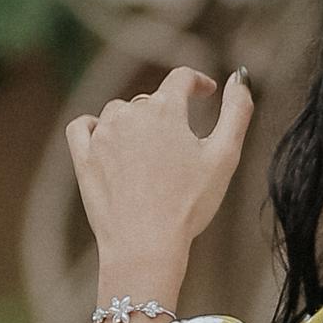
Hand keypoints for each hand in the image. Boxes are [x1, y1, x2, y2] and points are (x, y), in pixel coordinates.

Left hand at [66, 65, 253, 303]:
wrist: (145, 244)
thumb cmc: (188, 204)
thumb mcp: (225, 156)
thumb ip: (237, 111)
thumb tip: (240, 77)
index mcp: (166, 108)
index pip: (182, 78)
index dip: (198, 83)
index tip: (206, 92)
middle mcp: (130, 113)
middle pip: (152, 101)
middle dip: (168, 114)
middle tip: (181, 144)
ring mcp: (103, 133)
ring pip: (120, 113)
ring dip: (135, 124)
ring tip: (149, 153)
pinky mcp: (83, 156)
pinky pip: (83, 126)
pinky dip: (95, 128)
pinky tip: (107, 141)